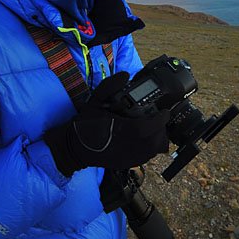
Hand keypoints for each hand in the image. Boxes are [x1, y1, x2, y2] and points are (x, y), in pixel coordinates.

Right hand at [44, 72, 169, 176]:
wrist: (73, 148)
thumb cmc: (84, 124)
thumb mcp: (94, 100)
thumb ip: (109, 86)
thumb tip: (125, 75)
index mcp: (121, 130)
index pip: (148, 127)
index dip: (160, 120)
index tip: (164, 112)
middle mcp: (127, 146)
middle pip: (155, 142)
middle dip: (161, 130)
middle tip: (159, 120)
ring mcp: (127, 157)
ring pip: (152, 152)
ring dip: (157, 140)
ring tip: (154, 130)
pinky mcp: (126, 164)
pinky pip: (145, 159)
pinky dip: (150, 149)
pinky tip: (145, 140)